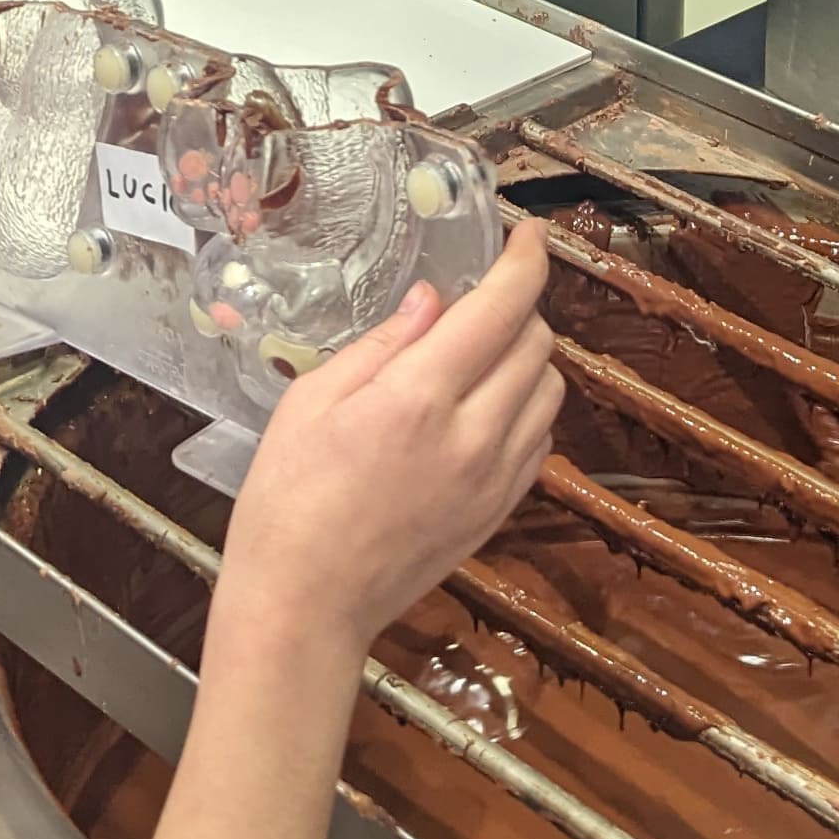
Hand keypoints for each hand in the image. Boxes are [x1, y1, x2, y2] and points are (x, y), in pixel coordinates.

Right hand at [212, 221, 561, 663]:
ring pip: (550, 391)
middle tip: (480, 298)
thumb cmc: (288, 501)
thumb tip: (434, 300)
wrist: (305, 604)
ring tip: (481, 354)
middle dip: (518, 306)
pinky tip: (483, 410)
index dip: (526, 259)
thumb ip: (383, 343)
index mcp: (419, 398)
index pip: (502, 307)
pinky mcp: (499, 511)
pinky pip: (540, 440)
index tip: (528, 233)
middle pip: (537, 343)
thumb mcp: (312, 400)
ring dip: (528, 358)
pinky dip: (526, 409)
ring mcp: (494, 478)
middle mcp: (473, 436)